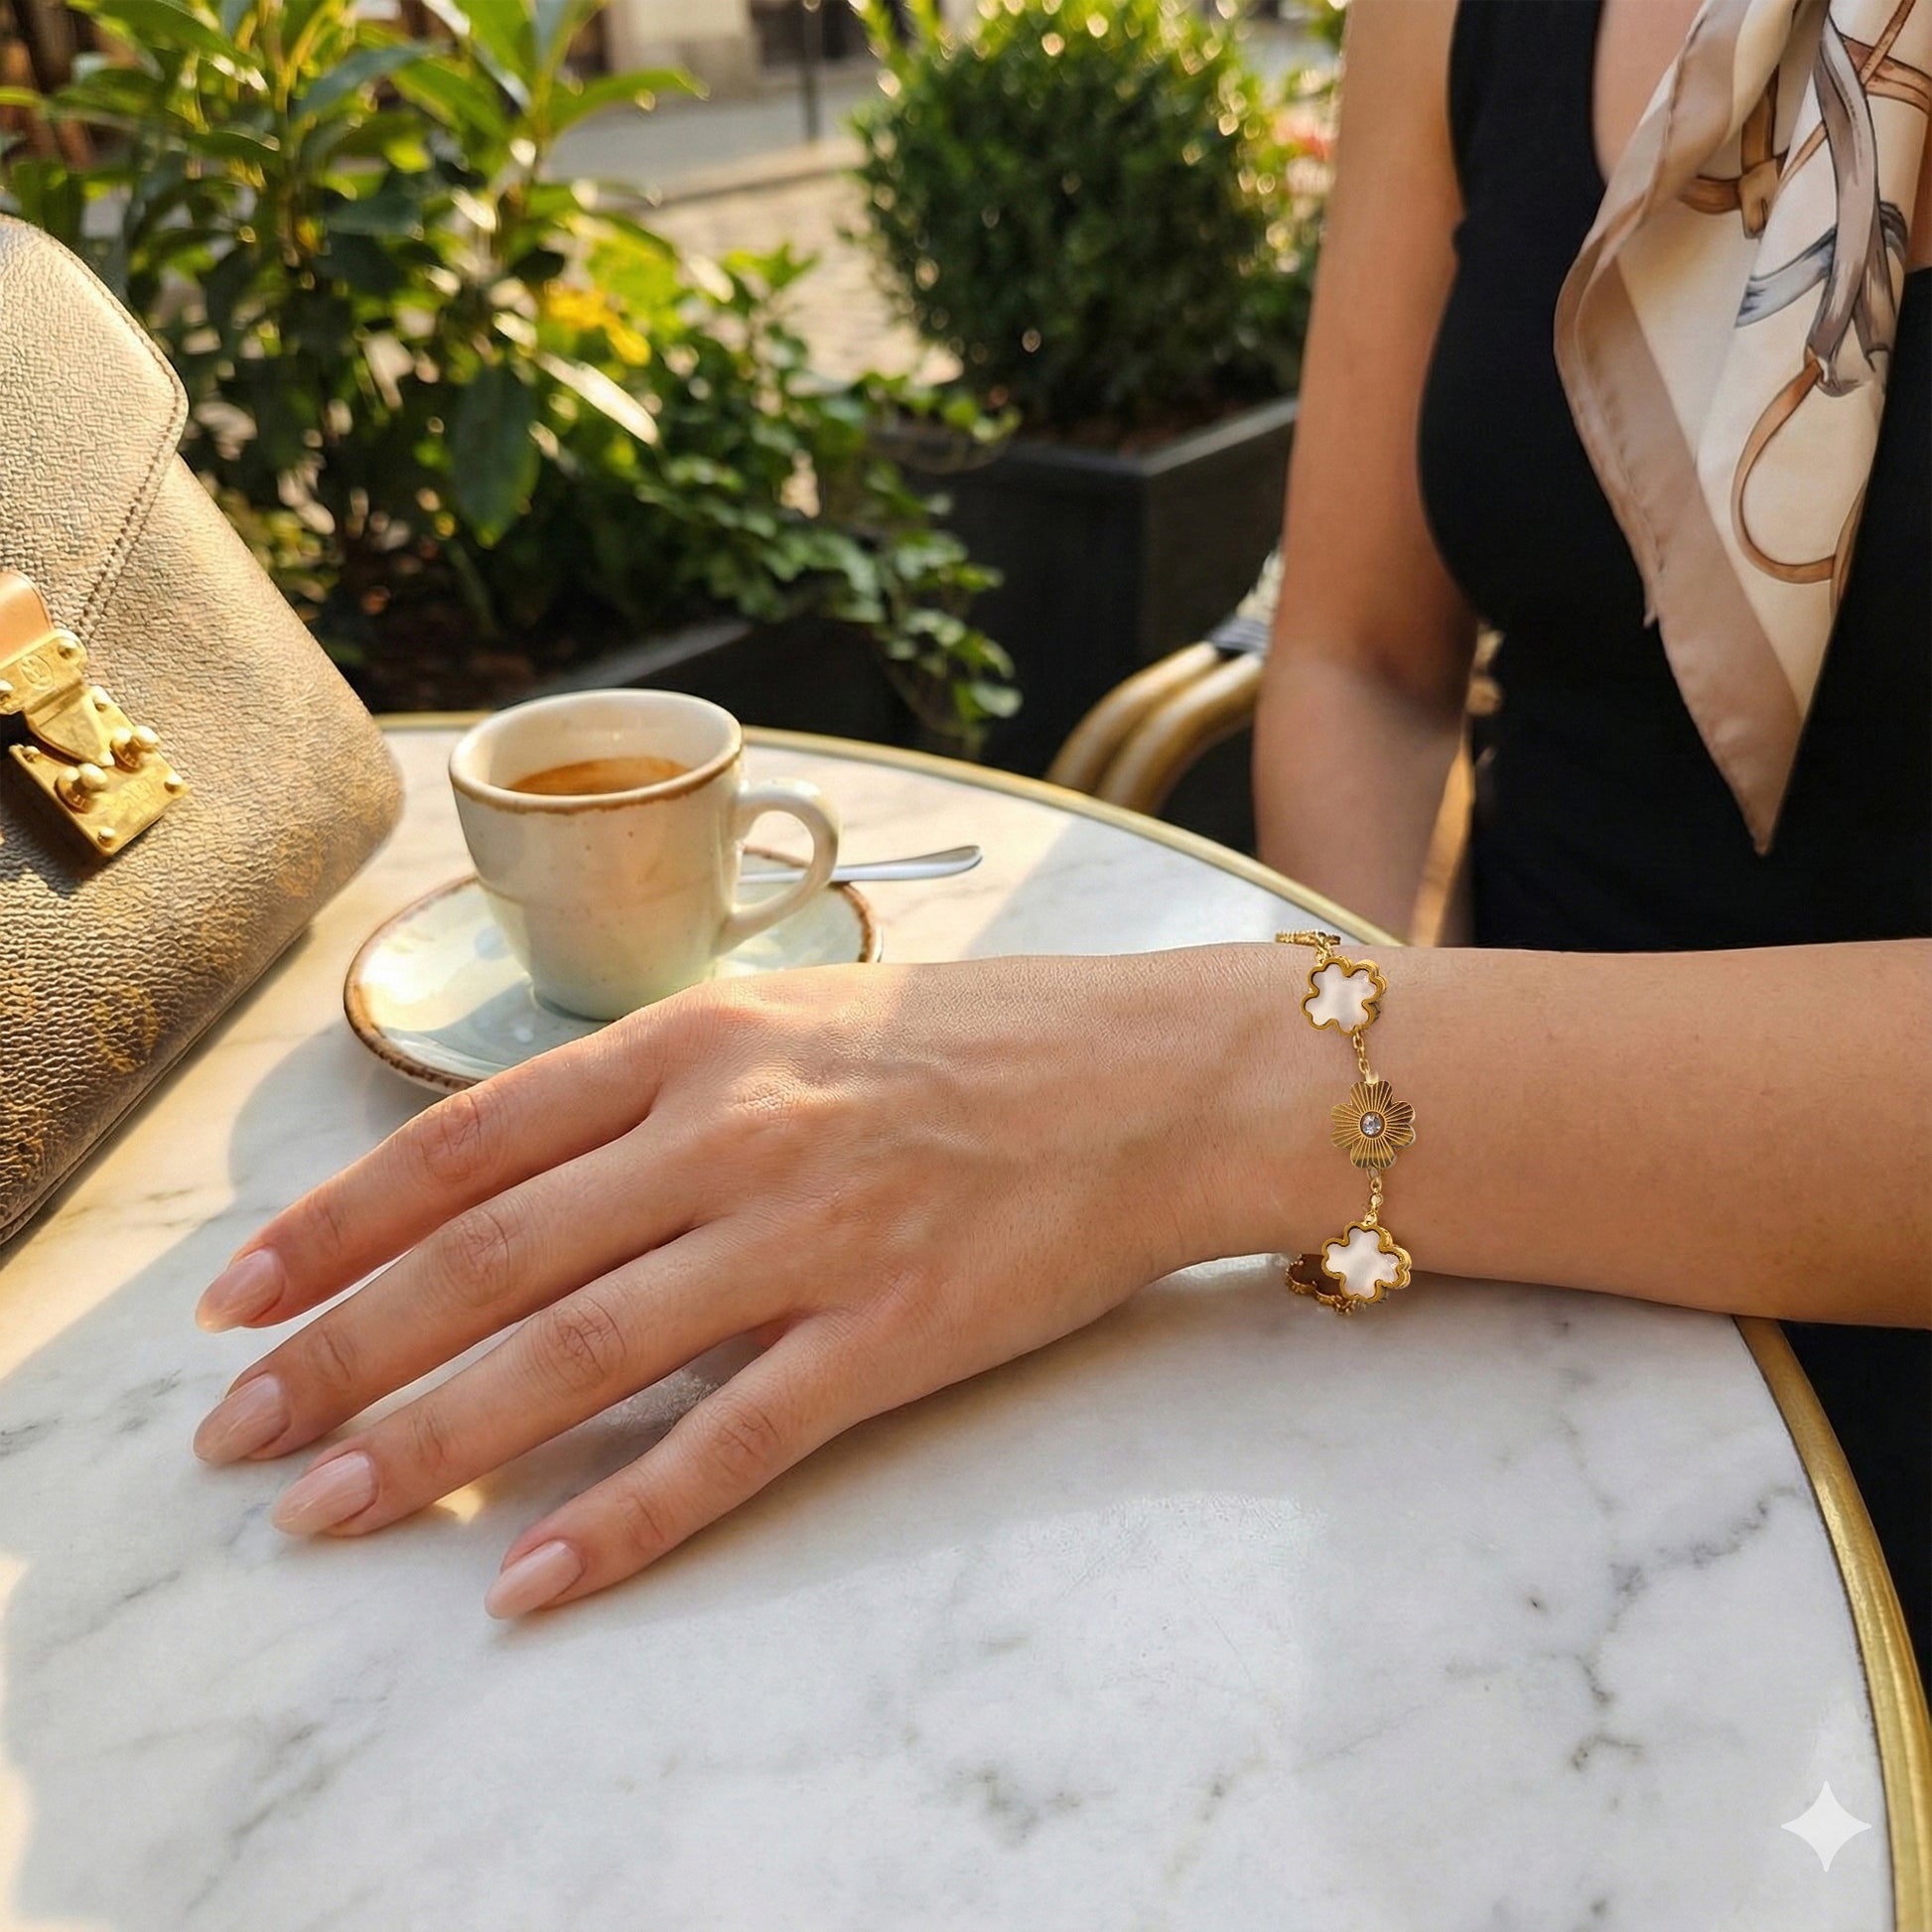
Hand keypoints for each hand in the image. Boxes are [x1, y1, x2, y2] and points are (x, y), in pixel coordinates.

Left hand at [191, 948, 1303, 1615]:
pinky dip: (626, 1518)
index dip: (337, 1225)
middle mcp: (731, 1132)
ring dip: (437, 1441)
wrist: (1157, 1075)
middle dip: (343, 1350)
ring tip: (327, 1513)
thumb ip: (663, 1086)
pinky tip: (536, 1581)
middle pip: (492, 1255)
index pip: (468, 1142)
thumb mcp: (796, 1018)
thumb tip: (524, 1170)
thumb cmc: (975, 1043)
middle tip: (238, 1438)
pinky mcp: (890, 1335)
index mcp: (697, 1044)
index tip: (238, 1301)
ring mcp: (808, 1236)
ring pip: (580, 1351)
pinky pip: (732, 1440)